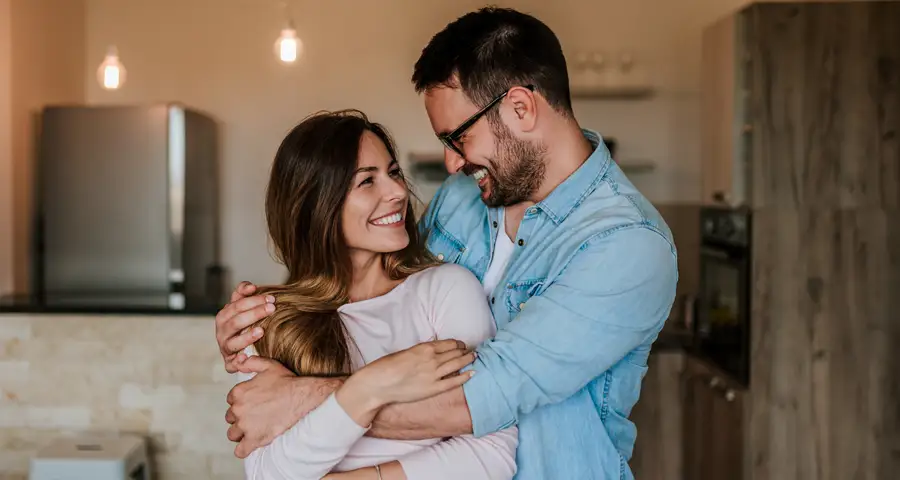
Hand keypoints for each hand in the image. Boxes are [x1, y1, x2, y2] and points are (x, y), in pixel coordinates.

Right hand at [215, 281, 275, 372]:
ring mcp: (225, 347)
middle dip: (254, 313)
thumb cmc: (243, 324)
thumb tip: (250, 286)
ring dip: (247, 337)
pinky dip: (238, 362)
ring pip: (233, 342)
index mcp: (224, 315)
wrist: (239, 349)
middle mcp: (222, 331)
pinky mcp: (229, 363)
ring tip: (261, 331)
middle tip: (272, 308)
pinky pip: (232, 364)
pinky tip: (245, 357)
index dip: (252, 300)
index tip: (269, 297)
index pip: (237, 304)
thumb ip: (243, 293)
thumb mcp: (242, 307)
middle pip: (236, 321)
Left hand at [226, 356, 337, 457]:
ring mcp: (245, 426)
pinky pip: (241, 451)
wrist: (301, 396)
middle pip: (230, 418)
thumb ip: (251, 362)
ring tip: (252, 430)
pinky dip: (244, 449)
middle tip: (254, 416)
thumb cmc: (287, 381)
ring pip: (233, 434)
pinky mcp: (254, 439)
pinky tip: (251, 445)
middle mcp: (238, 409)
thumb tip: (239, 361)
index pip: (231, 401)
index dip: (241, 402)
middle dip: (240, 417)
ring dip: (240, 433)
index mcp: (239, 392)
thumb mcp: (269, 365)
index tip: (252, 403)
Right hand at [337, 339, 475, 425]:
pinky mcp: (434, 388)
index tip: (461, 345)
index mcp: (424, 348)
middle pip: (456, 352)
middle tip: (471, 351)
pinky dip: (465, 376)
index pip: (449, 343)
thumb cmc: (387, 367)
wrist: (379, 384)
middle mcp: (432, 359)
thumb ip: (421, 352)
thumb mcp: (406, 352)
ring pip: (458, 364)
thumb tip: (432, 353)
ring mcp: (434, 374)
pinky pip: (454, 381)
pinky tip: (472, 373)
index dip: (458, 344)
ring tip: (474, 358)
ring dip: (468, 359)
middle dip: (465, 351)